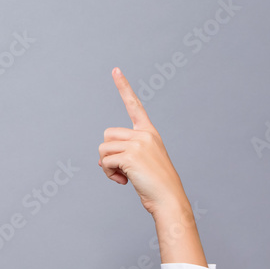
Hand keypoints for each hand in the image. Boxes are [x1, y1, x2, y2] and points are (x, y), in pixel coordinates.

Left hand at [97, 68, 188, 216]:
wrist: (168, 199)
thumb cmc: (155, 185)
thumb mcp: (141, 164)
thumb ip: (124, 155)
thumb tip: (101, 160)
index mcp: (149, 133)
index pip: (134, 106)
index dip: (124, 87)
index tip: (115, 70)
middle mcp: (144, 134)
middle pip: (107, 134)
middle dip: (107, 154)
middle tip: (120, 170)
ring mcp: (138, 144)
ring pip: (103, 149)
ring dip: (107, 167)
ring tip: (123, 177)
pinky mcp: (130, 155)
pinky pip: (105, 161)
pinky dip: (109, 174)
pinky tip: (123, 182)